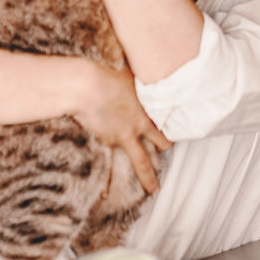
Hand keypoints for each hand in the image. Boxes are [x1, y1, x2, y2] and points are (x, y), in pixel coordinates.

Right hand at [74, 60, 172, 194]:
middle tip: (169, 155)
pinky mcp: (106, 143)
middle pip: (157, 144)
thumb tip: (142, 63)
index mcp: (146, 106)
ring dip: (148, 176)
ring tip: (154, 189)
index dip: (168, 129)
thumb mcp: (128, 72)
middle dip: (163, 150)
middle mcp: (138, 124)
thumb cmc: (105, 73)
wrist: (86, 86)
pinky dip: (107, 184)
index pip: (162, 122)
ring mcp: (123, 136)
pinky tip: (108, 196)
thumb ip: (135, 78)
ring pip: (141, 161)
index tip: (173, 135)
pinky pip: (110, 167)